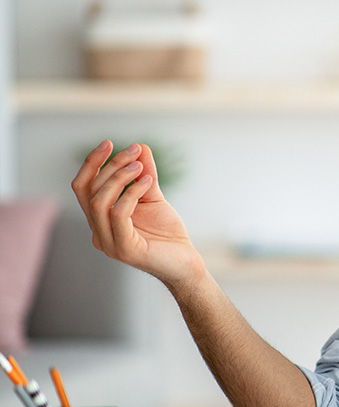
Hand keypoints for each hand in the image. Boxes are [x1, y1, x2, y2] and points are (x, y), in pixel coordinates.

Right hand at [71, 140, 204, 286]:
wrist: (187, 263)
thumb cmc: (168, 234)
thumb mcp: (153, 197)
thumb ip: (144, 175)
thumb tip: (140, 146)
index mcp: (99, 220)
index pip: (83, 188)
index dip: (92, 164)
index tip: (108, 143)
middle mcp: (98, 232)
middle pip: (90, 191)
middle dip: (110, 166)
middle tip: (134, 151)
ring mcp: (108, 242)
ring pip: (99, 201)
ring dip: (119, 177)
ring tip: (140, 165)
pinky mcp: (124, 249)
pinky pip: (118, 214)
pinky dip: (131, 193)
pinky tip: (147, 181)